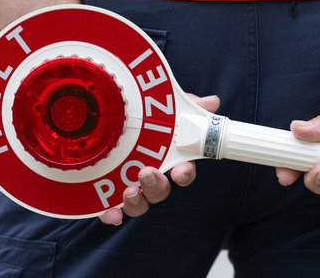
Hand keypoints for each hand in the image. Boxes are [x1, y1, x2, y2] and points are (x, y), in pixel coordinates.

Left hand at [99, 94, 220, 224]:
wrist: (110, 118)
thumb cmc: (146, 119)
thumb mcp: (166, 109)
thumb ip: (187, 107)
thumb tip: (212, 103)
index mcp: (169, 159)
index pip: (183, 172)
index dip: (184, 174)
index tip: (181, 171)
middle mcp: (153, 177)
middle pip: (161, 190)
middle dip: (156, 186)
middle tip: (147, 173)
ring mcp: (131, 186)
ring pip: (140, 203)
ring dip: (137, 202)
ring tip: (129, 191)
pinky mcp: (107, 192)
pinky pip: (111, 209)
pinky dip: (112, 215)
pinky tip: (109, 214)